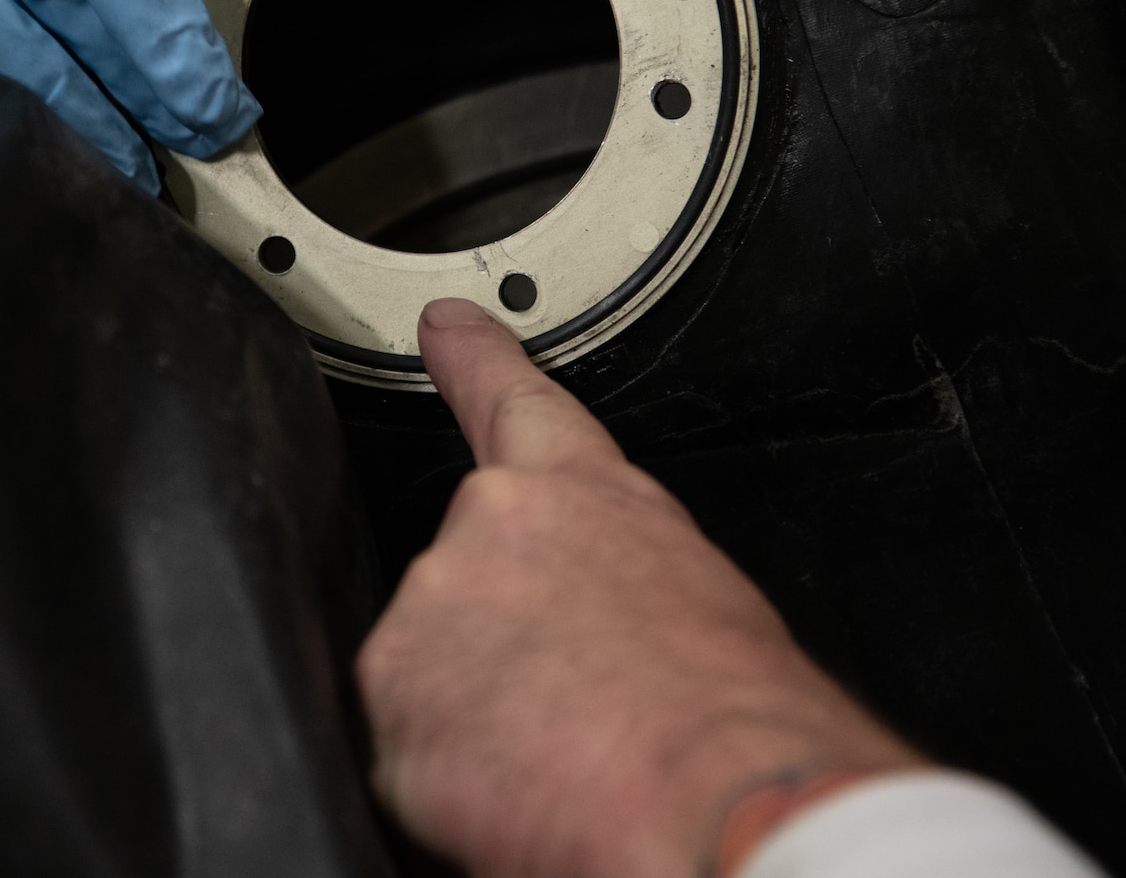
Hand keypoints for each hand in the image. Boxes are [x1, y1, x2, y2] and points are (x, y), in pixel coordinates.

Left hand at [358, 299, 923, 877]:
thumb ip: (614, 581)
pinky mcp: (390, 692)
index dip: (472, 359)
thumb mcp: (700, 605)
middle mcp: (491, 526)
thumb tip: (595, 627)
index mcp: (585, 495)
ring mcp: (430, 605)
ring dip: (477, 713)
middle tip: (573, 711)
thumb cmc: (735, 718)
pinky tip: (518, 793)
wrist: (718, 800)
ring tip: (562, 759)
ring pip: (431, 667)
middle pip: (465, 582)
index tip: (442, 325)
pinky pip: (404, 744)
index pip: (512, 400)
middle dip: (501, 646)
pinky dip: (449, 777)